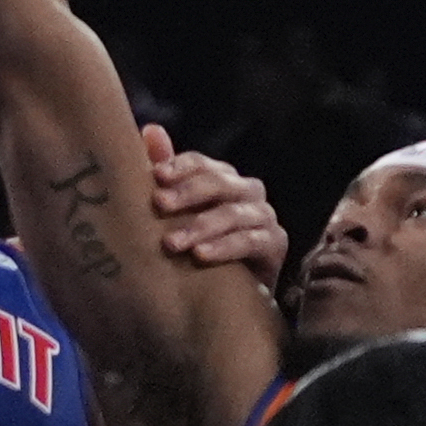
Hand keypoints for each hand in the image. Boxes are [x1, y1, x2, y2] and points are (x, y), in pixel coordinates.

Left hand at [143, 125, 286, 284]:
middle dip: (188, 193)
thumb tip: (150, 129)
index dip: (180, 166)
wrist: (232, 296)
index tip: (156, 176)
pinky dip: (225, 247)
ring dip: (201, 226)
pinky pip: (251, 241)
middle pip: (220, 183)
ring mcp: (265, 217)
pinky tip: (201, 256)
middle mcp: (248, 192)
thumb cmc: (200, 247)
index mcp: (224, 179)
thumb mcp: (178, 214)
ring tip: (172, 243)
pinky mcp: (276, 244)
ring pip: (234, 214)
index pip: (202, 164)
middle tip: (159, 204)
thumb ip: (166, 175)